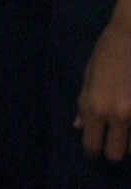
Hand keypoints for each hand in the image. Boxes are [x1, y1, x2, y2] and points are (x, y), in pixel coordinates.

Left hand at [81, 16, 130, 159]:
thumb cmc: (110, 50)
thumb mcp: (89, 74)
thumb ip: (84, 103)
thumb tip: (79, 127)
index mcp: (96, 105)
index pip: (92, 145)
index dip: (93, 150)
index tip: (95, 148)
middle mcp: (119, 115)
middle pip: (117, 154)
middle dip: (114, 148)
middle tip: (113, 137)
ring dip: (130, 140)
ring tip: (126, 122)